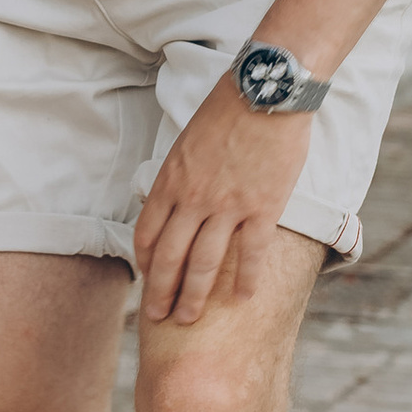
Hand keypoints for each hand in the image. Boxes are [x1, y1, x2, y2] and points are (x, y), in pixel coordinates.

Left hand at [131, 82, 314, 323]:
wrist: (265, 93)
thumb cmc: (226, 112)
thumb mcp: (186, 143)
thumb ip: (178, 177)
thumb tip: (172, 201)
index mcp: (171, 181)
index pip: (148, 234)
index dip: (146, 263)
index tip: (148, 281)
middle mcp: (193, 199)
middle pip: (171, 257)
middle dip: (161, 293)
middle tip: (159, 318)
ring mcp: (227, 206)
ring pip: (204, 263)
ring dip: (194, 296)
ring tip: (189, 319)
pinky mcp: (262, 208)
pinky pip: (250, 253)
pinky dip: (244, 280)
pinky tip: (241, 299)